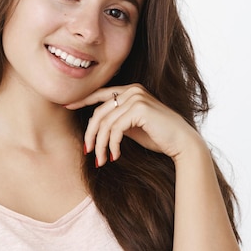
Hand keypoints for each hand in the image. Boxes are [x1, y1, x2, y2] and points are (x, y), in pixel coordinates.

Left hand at [64, 84, 202, 166]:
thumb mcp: (133, 127)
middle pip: (99, 111)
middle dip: (91, 134)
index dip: (83, 100)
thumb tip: (98, 127)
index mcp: (132, 90)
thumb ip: (118, 121)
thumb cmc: (159, 137)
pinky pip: (115, 129)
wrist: (182, 143)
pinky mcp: (139, 109)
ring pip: (105, 122)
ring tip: (101, 160)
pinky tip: (115, 156)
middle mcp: (133, 90)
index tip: (68, 107)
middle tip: (88, 152)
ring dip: (100, 144)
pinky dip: (112, 144)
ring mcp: (136, 97)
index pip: (101, 94)